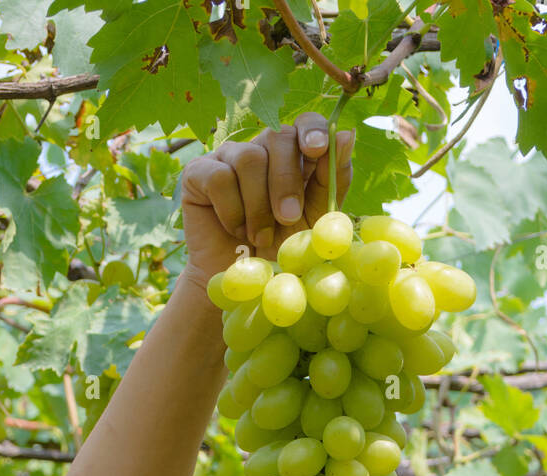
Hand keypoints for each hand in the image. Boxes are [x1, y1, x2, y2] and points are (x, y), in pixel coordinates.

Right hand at [179, 116, 354, 290]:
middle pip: (278, 136)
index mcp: (294, 157)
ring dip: (259, 205)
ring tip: (260, 235)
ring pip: (249, 158)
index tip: (317, 149)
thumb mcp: (315, 220)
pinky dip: (232, 210)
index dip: (313, 129)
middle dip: (287, 180)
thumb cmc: (281, 251)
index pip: (306, 123)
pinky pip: (220, 177)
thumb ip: (331, 181)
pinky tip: (234, 229)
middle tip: (288, 218)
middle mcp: (262, 150)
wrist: (242, 283)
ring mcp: (229, 158)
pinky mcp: (198, 173)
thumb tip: (348, 134)